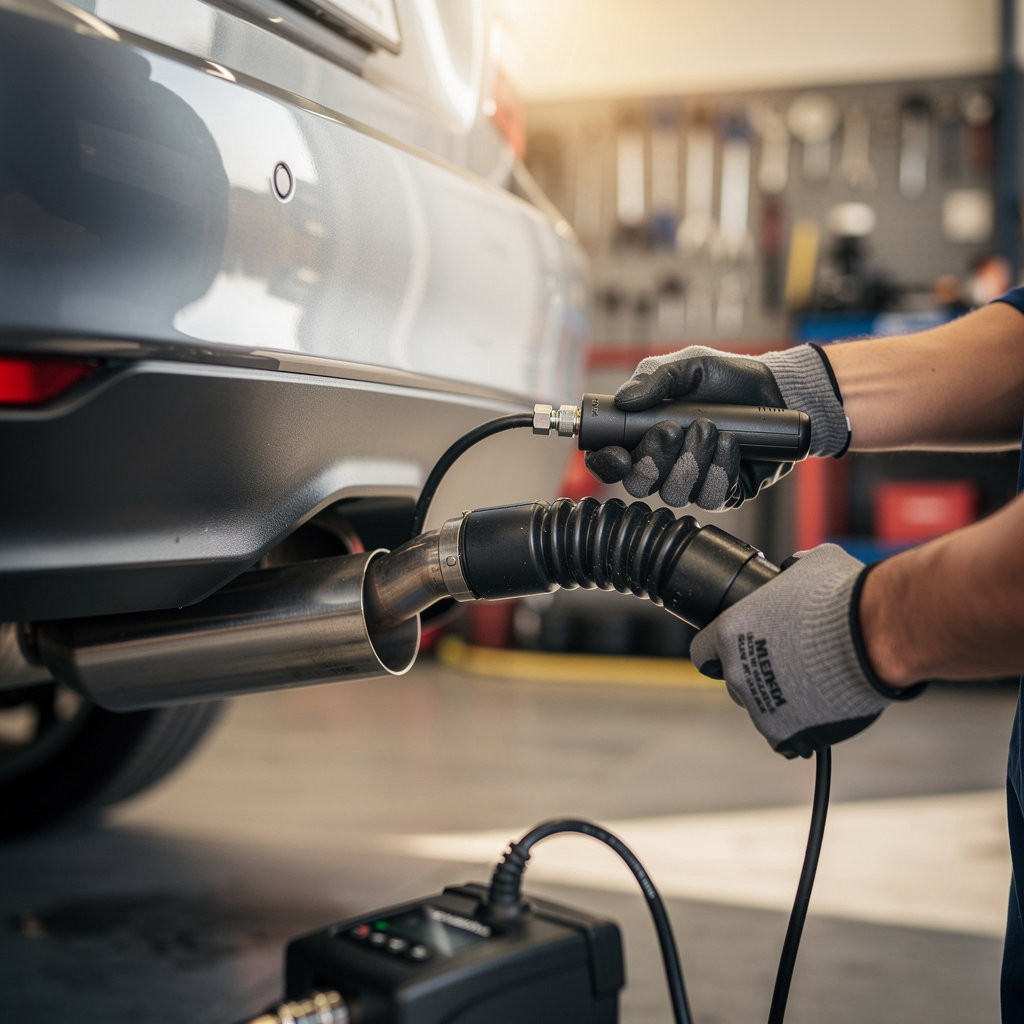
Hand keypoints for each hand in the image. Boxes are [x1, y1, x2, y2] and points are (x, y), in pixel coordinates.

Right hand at [584, 344, 849, 509]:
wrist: (775, 391)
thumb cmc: (725, 379)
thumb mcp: (688, 366)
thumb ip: (655, 378)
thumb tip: (624, 399)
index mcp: (644, 437)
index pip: (611, 462)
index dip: (607, 464)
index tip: (619, 454)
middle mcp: (664, 465)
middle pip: (639, 486)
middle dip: (653, 460)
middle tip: (673, 430)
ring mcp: (693, 483)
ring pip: (675, 493)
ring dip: (691, 460)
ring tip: (710, 427)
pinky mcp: (723, 493)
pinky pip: (711, 497)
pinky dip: (719, 469)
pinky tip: (730, 444)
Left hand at [689, 545, 923, 757]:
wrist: (873, 636)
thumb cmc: (841, 596)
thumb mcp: (809, 567)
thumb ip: (791, 573)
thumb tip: (796, 569)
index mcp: (730, 631)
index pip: (703, 651)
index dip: (717, 652)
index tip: (733, 652)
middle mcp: (737, 669)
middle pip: (734, 680)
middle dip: (755, 674)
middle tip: (787, 665)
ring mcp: (757, 703)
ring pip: (758, 708)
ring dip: (777, 700)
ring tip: (810, 687)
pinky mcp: (783, 730)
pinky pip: (781, 736)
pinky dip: (796, 728)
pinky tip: (814, 714)